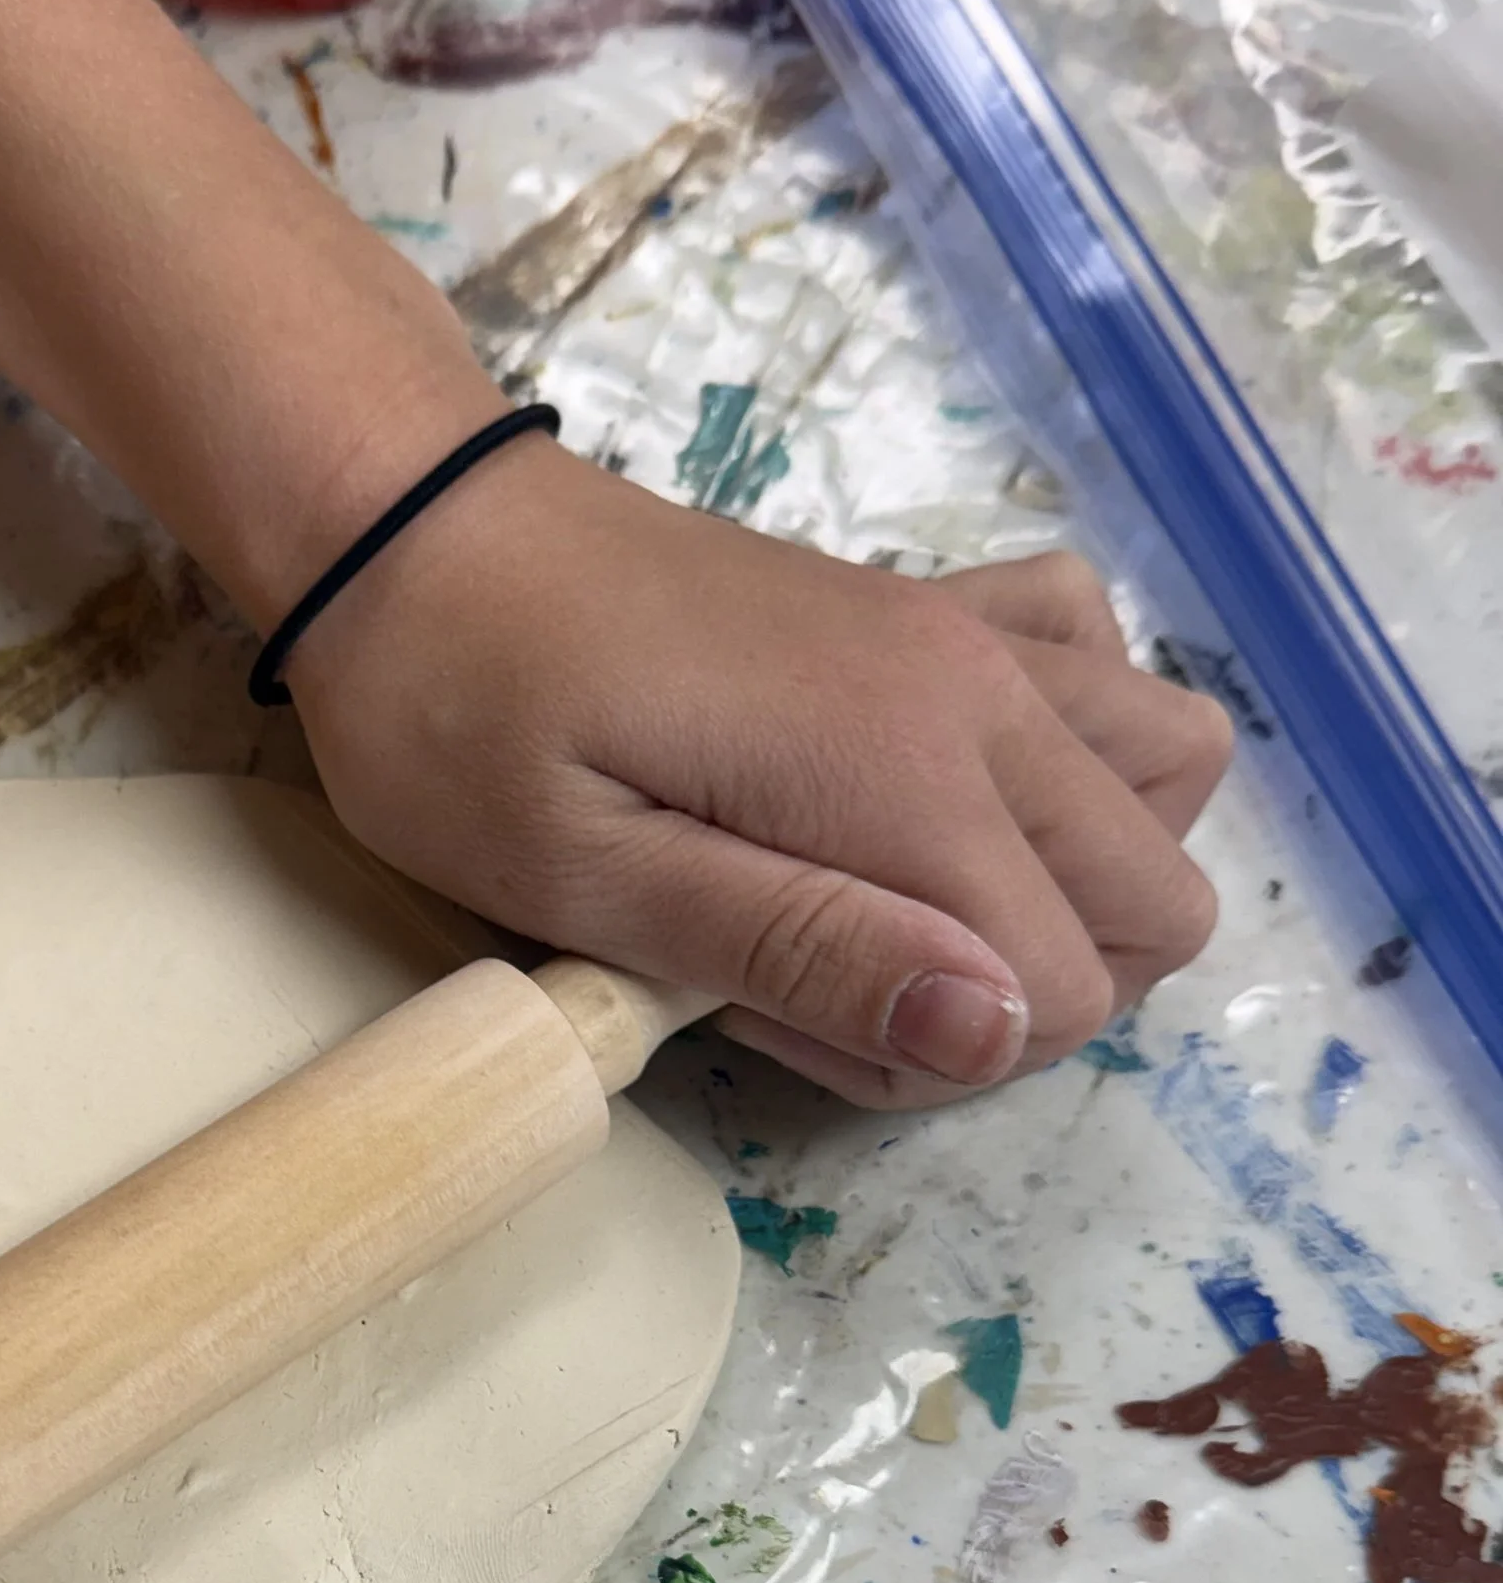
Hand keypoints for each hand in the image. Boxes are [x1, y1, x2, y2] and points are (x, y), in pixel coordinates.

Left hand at [289, 438, 1231, 1108]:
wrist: (411, 526)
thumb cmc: (458, 719)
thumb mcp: (587, 876)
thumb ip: (799, 948)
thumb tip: (997, 1024)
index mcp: (899, 773)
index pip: (1059, 992)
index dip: (938, 1055)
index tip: (779, 1014)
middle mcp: (979, 695)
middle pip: (1155, 903)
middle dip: (1025, 992)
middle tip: (836, 976)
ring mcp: (971, 638)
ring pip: (1170, 776)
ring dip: (1076, 875)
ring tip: (905, 895)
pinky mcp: (936, 607)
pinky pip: (1101, 657)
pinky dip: (1070, 740)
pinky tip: (940, 782)